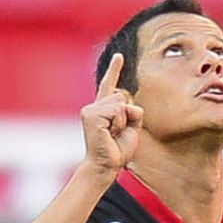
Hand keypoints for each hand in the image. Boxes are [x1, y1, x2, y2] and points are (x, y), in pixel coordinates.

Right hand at [80, 53, 141, 176]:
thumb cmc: (118, 150)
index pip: (110, 85)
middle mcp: (94, 107)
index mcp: (103, 109)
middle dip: (128, 116)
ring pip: (120, 103)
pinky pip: (117, 110)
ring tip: (113, 134)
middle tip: (117, 133)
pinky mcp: (91, 115)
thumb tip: (124, 101)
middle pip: (122, 96)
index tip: (119, 56)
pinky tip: (109, 133)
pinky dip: (119, 123)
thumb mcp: (132, 127)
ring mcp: (90, 110)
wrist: (106, 166)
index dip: (115, 69)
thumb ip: (133, 111)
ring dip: (123, 121)